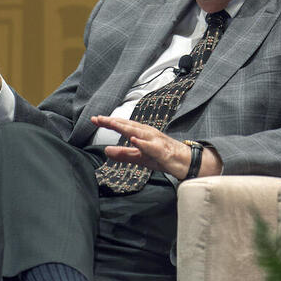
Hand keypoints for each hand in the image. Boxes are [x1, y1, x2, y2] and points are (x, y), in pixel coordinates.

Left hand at [91, 116, 222, 179]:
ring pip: (139, 132)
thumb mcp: (140, 157)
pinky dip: (142, 142)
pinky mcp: (163, 151)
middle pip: (129, 125)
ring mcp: (156, 141)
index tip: (94, 119)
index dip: (109, 122)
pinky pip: (151, 146)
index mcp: (143, 133)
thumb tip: (106, 150)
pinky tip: (134, 139)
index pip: (124, 126)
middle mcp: (149, 133)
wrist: (186, 162)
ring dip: (125, 127)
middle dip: (113, 121)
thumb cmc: (163, 157)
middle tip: (97, 118)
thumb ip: (124, 154)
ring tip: (112, 123)